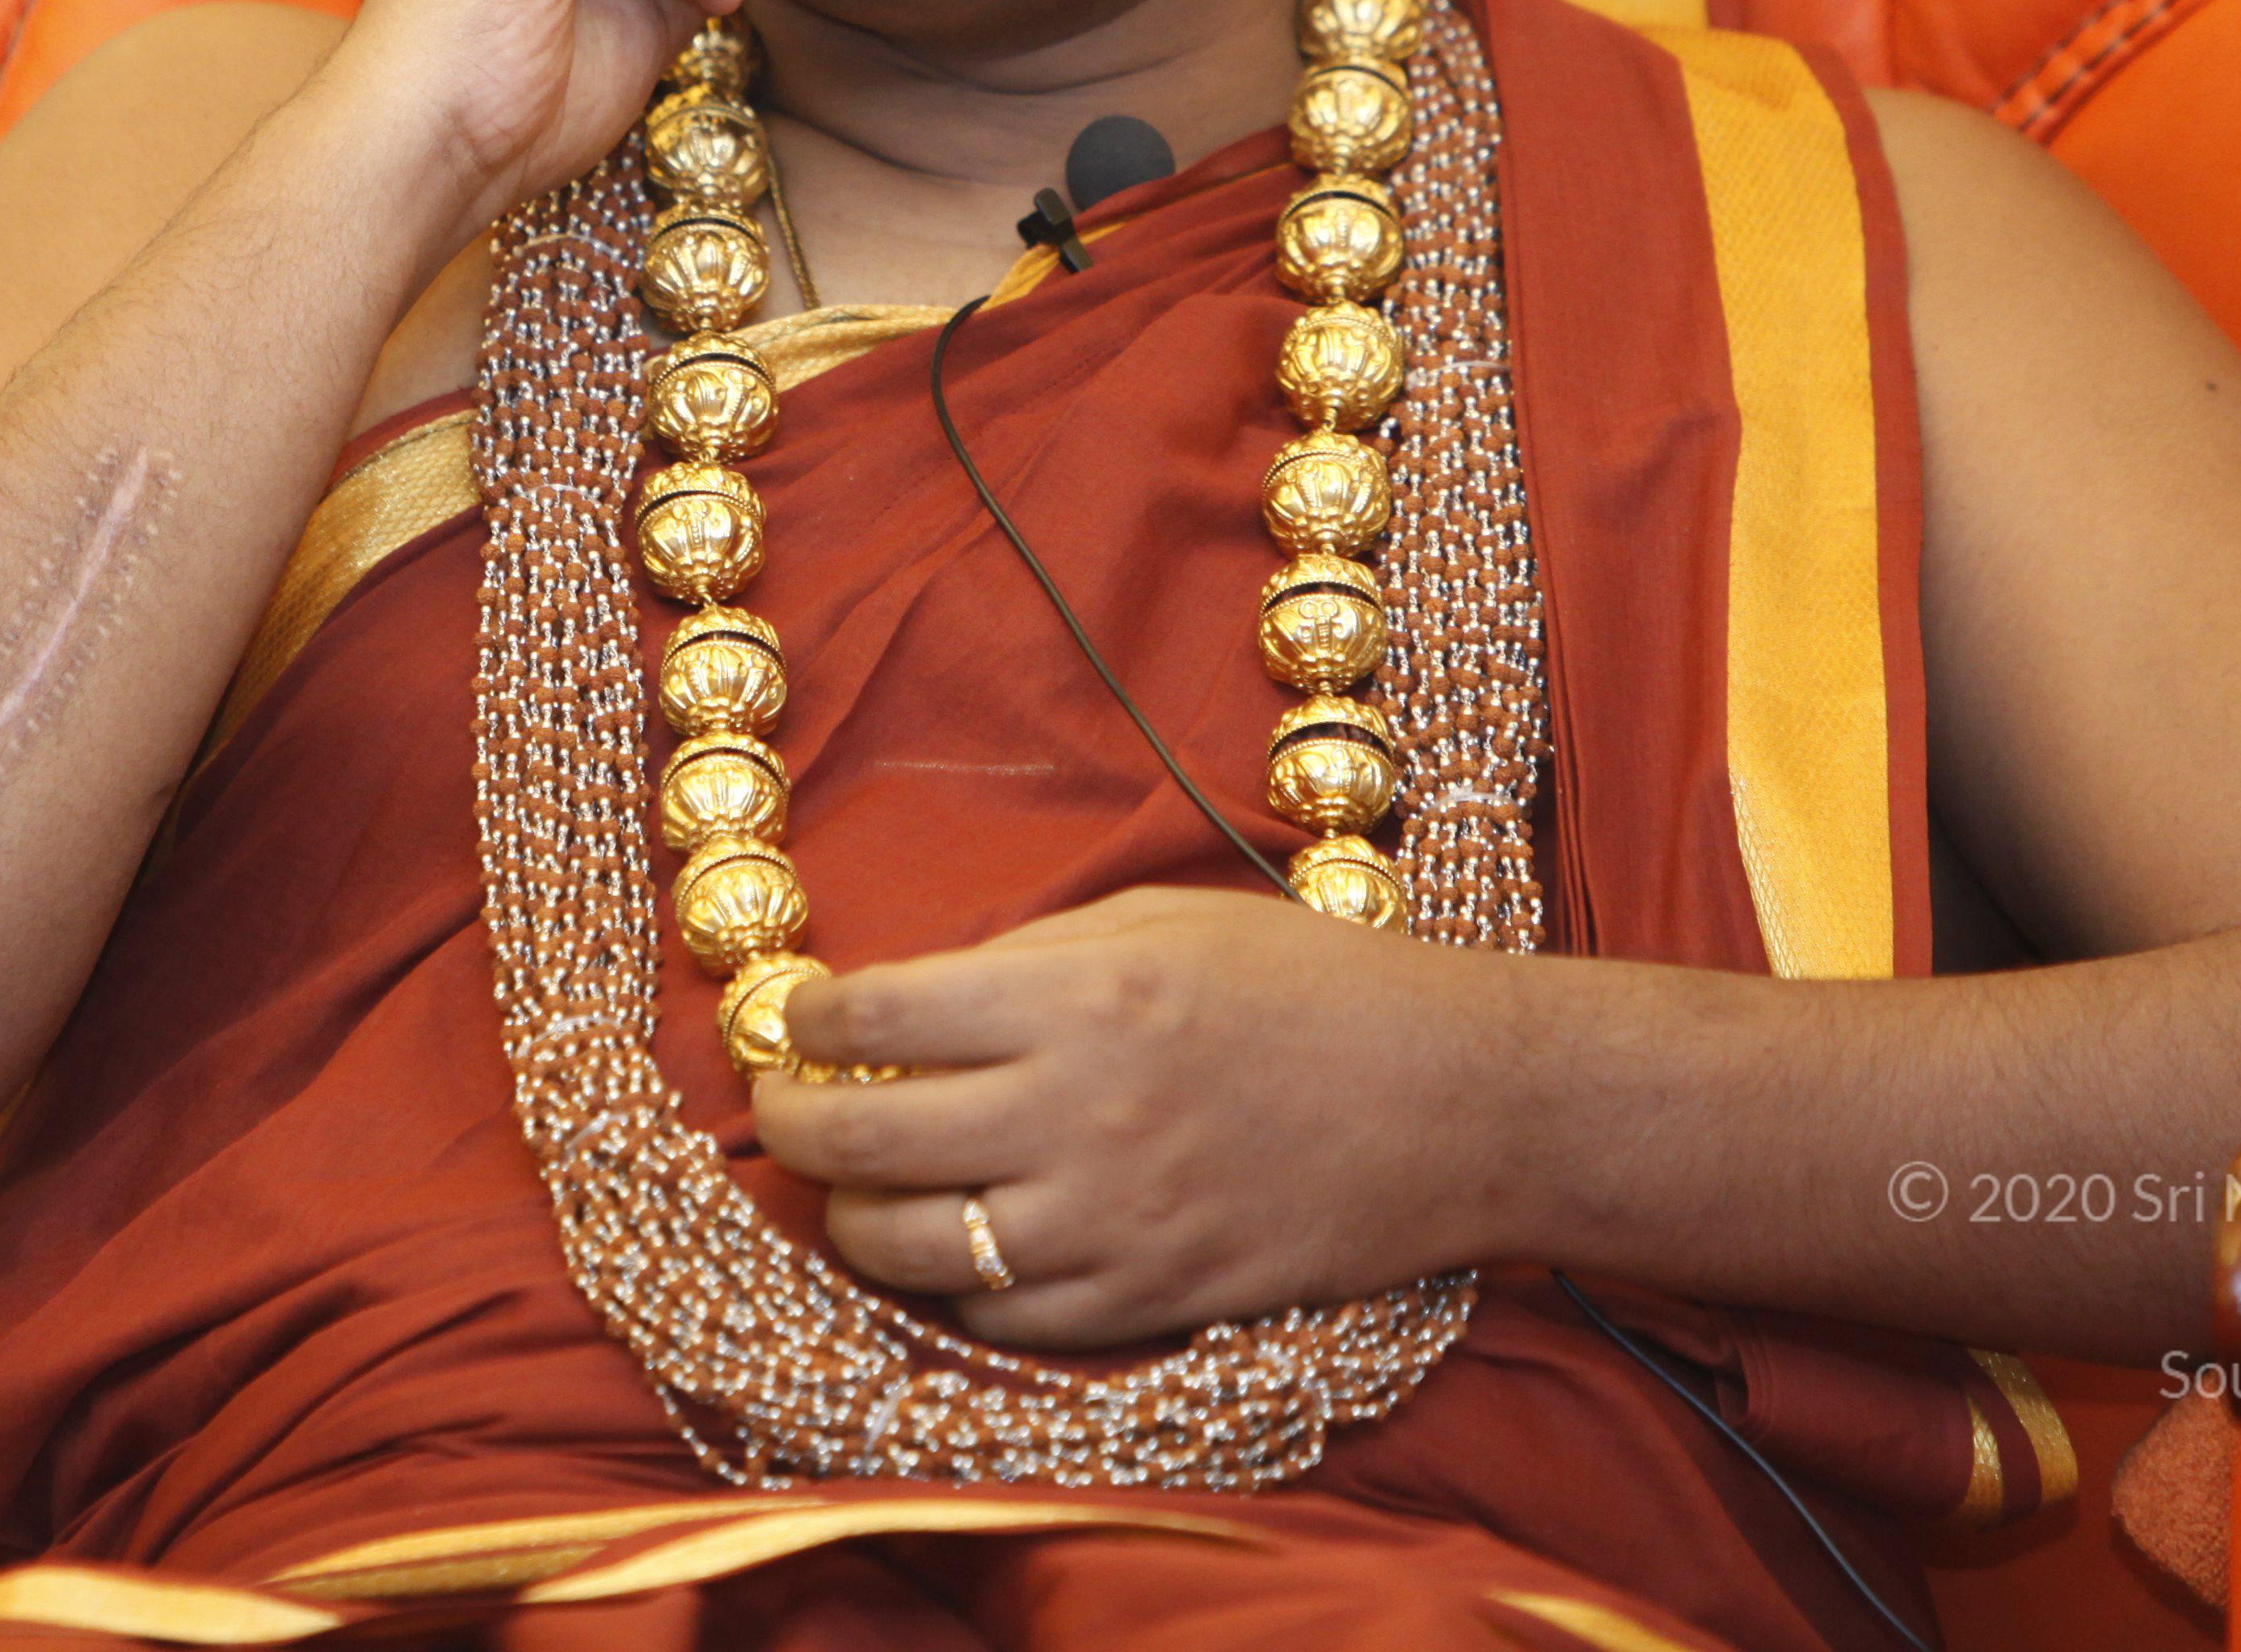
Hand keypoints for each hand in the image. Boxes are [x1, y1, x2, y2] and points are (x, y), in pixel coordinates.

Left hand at [752, 887, 1508, 1347]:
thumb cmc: (1314, 986)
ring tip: (859, 1190)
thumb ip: (1031, 958)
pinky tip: (954, 1248)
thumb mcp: (1164, 919)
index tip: (797, 1023)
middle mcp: (1078, 1112)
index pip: (876, 1017)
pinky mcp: (1149, 1302)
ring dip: (854, 1220)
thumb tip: (909, 1001)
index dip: (807, 1022)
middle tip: (783, 1111)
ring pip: (907, 1251)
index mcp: (1083, 995)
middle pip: (860, 1142)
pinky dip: (953, 1289)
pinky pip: (998, 1321)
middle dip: (790, 1127)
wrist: (1457, 1101)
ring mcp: (1110, 1222)